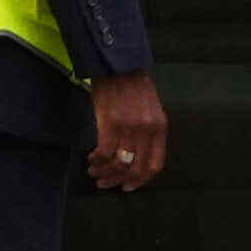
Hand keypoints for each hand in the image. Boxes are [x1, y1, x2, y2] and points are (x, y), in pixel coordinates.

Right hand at [83, 75, 169, 194]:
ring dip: (104, 173)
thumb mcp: (150, 109)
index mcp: (159, 127)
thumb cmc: (132, 84)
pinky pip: (104, 152)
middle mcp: (147, 130)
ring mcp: (129, 127)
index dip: (141, 181)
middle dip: (119, 181)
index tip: (127, 187)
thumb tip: (135, 159)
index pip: (155, 165)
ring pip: (119, 163)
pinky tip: (91, 158)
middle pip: (136, 169)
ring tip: (94, 173)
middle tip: (105, 185)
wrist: (117, 63)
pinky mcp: (111, 122)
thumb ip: (147, 132)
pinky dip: (97, 160)